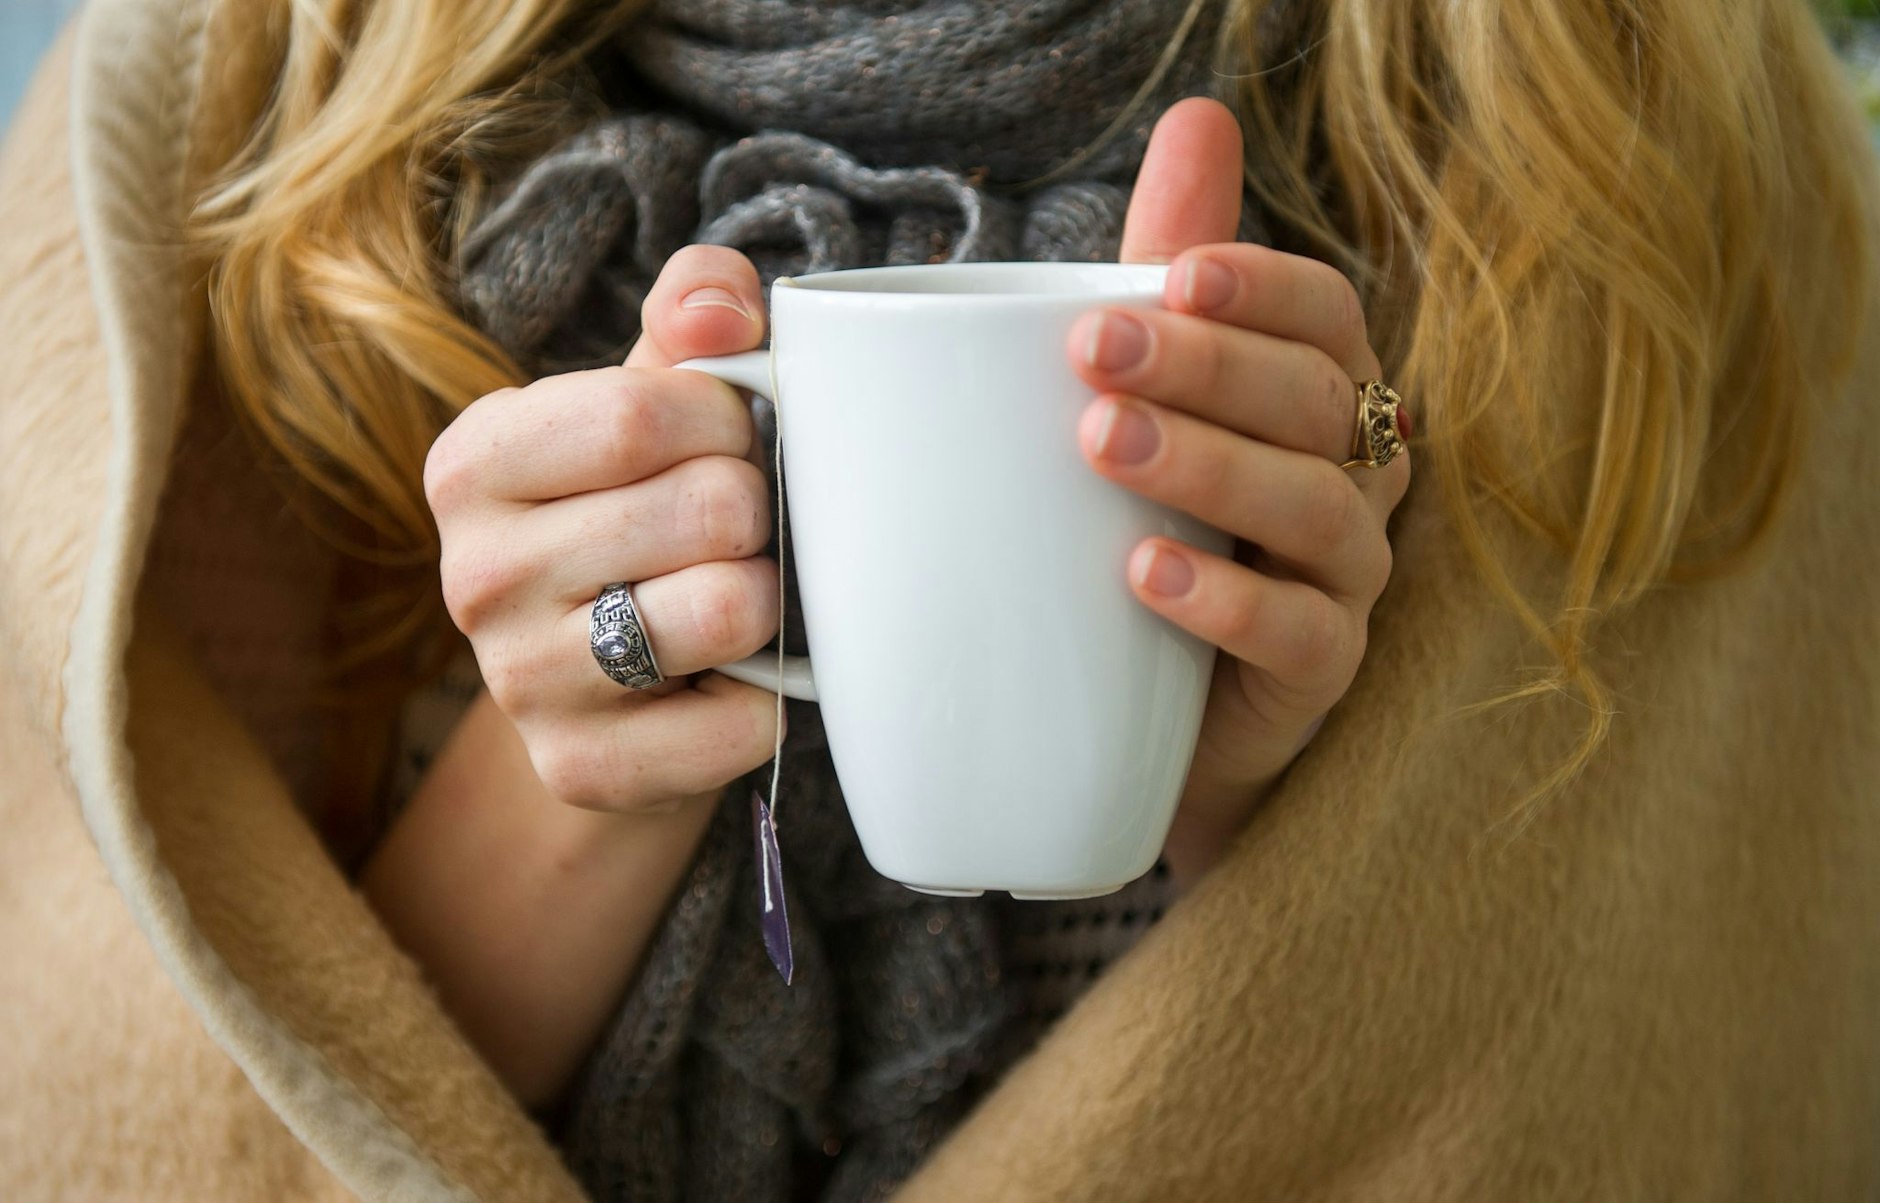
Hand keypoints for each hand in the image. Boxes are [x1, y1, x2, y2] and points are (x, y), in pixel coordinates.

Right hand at [425, 245, 784, 812]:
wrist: (609, 691)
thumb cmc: (641, 512)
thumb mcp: (651, 398)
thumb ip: (692, 315)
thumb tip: (727, 308)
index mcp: (473, 461)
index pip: (646, 412)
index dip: (729, 420)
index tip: (730, 440)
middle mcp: (472, 575)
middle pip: (705, 508)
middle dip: (756, 512)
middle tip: (735, 532)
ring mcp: (518, 683)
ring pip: (729, 610)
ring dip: (768, 600)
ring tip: (734, 597)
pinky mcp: (579, 771)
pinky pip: (742, 722)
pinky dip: (767, 699)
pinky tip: (728, 681)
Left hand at [1073, 99, 1410, 887]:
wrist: (1149, 718)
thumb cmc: (1154, 529)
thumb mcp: (1151, 397)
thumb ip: (1170, 274)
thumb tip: (1200, 114)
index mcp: (1317, 396)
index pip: (1328, 318)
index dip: (1263, 288)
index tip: (1171, 273)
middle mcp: (1354, 477)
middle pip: (1316, 401)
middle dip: (1210, 365)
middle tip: (1094, 351)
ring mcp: (1347, 580)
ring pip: (1317, 510)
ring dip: (1210, 468)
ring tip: (1103, 445)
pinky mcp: (1320, 677)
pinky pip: (1304, 635)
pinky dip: (1227, 602)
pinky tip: (1143, 574)